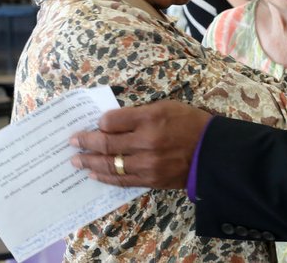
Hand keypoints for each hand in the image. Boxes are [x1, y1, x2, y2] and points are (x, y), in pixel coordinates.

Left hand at [69, 100, 211, 188]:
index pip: (112, 120)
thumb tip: (113, 122)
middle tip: (72, 142)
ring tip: (76, 161)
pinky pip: (121, 180)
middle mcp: (146, 141)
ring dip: (89, 162)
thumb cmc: (192, 124)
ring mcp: (147, 163)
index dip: (100, 123)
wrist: (213, 152)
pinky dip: (105, 177)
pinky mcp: (150, 180)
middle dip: (85, 142)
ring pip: (110, 164)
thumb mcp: (168, 107)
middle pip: (106, 142)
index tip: (94, 124)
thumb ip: (140, 113)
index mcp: (150, 118)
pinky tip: (94, 174)